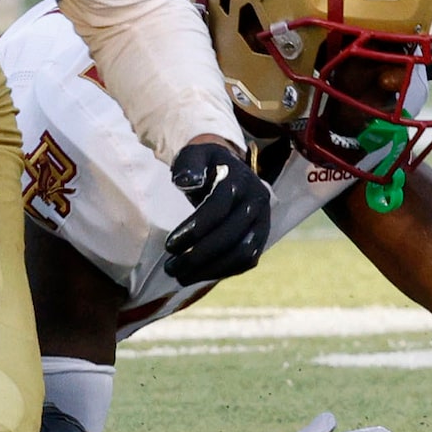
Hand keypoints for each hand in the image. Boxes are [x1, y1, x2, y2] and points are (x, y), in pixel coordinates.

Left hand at [162, 137, 270, 284]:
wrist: (229, 169)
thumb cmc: (205, 164)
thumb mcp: (193, 155)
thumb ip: (188, 164)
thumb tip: (185, 181)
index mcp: (240, 179)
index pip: (219, 208)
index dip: (195, 229)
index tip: (169, 245)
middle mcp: (257, 201)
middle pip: (231, 235)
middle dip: (199, 256)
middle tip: (171, 267)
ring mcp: (263, 221)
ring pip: (243, 253)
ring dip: (211, 270)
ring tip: (181, 276)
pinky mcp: (262, 238)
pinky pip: (247, 261)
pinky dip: (222, 271)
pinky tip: (197, 274)